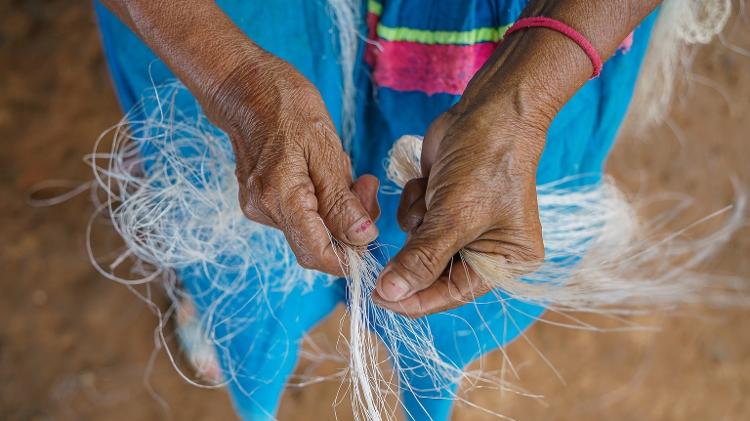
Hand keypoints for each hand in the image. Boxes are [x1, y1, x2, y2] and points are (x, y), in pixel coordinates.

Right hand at [212, 53, 379, 275]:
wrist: (246, 86)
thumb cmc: (287, 107)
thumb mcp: (326, 149)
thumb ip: (342, 200)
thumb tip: (362, 239)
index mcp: (279, 197)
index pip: (316, 253)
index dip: (348, 259)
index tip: (373, 242)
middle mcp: (264, 210)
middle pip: (317, 242)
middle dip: (349, 224)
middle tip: (365, 184)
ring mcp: (259, 207)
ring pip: (312, 228)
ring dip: (338, 207)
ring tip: (346, 169)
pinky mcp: (262, 200)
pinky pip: (301, 214)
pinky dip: (323, 200)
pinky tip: (326, 172)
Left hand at [373, 58, 555, 316]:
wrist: (490, 109)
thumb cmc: (486, 163)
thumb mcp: (454, 217)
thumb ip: (421, 259)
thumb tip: (390, 294)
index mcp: (504, 263)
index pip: (451, 294)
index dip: (413, 299)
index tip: (376, 298)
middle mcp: (484, 251)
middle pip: (431, 273)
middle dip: (413, 252)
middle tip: (394, 244)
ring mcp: (462, 228)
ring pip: (415, 246)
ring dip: (415, 222)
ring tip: (435, 194)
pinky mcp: (442, 207)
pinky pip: (411, 221)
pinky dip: (413, 204)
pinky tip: (429, 182)